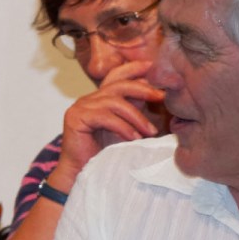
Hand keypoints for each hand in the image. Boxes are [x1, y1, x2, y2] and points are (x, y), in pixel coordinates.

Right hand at [49, 72, 165, 190]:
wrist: (81, 174)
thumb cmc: (103, 154)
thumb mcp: (124, 128)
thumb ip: (133, 111)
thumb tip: (153, 93)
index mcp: (99, 99)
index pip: (115, 76)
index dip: (133, 68)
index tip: (151, 65)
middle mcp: (88, 99)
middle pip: (118, 85)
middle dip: (143, 89)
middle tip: (162, 97)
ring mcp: (80, 107)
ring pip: (114, 102)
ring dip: (136, 117)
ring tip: (150, 132)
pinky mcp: (76, 118)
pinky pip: (105, 117)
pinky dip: (123, 127)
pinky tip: (134, 138)